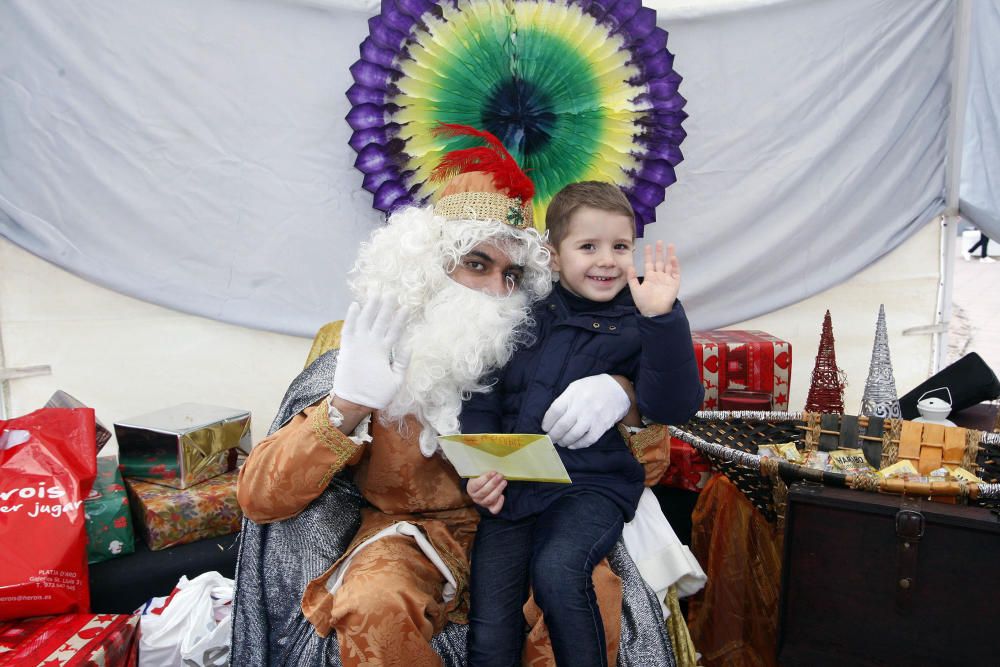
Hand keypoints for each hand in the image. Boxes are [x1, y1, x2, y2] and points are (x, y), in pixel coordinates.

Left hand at [331, 294, 409, 409]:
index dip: (401, 319)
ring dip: (370, 307)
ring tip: (376, 294)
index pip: (395, 331)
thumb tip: (408, 345)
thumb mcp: (396, 382)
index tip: (406, 307)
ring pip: (364, 320)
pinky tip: (354, 305)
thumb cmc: (376, 394)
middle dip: (386, 307)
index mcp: (383, 352)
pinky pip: (348, 328)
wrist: (352, 401)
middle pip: (380, 321)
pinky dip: (351, 316)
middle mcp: (370, 344)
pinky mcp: (346, 347)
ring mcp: (357, 344)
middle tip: (391, 294)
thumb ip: (402, 363)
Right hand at [467, 471, 505, 513]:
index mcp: (470, 488)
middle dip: (494, 483)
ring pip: (490, 499)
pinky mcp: (490, 507)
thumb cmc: (481, 477)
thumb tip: (492, 464)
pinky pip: (494, 509)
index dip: (486, 478)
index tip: (494, 472)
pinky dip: (499, 504)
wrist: (482, 486)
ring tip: (504, 482)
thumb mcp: (479, 473)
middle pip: (484, 492)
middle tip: (501, 475)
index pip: (477, 484)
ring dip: (498, 490)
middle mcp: (475, 497)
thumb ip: (483, 471)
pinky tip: (502, 496)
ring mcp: (482, 503)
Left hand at [542, 374, 629, 449]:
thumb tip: (551, 418)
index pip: (555, 410)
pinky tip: (572, 445)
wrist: (618, 389)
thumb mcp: (576, 387)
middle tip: (550, 439)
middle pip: (563, 425)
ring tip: (561, 442)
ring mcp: (593, 416)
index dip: (548, 421)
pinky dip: (578, 444)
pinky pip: (588, 439)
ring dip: (564, 441)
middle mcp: (582, 404)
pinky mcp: (602, 425)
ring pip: (574, 434)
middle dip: (553, 435)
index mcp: (573, 393)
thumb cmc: (593, 388)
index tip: (545, 427)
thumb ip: (564, 400)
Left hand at [627, 241, 679, 316]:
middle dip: (659, 252)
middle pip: (660, 261)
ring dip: (669, 255)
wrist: (654, 311)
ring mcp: (667, 279)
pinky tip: (673, 257)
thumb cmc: (644, 302)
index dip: (649, 255)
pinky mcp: (674, 283)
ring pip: (669, 264)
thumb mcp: (635, 289)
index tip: (648, 245)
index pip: (649, 263)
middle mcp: (659, 277)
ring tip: (670, 245)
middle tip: (659, 241)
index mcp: (650, 277)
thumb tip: (629, 266)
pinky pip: (676, 272)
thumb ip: (632, 278)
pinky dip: (675, 265)